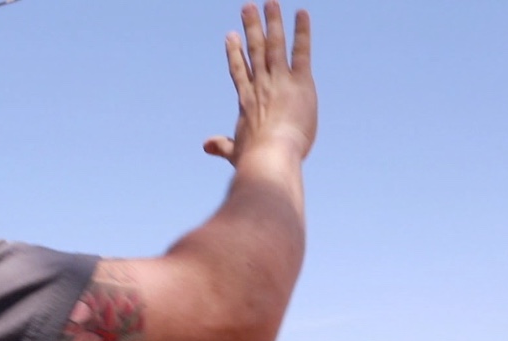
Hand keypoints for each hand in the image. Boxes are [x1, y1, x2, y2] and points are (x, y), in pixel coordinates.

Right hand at [203, 1, 316, 165]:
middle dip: (251, 28)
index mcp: (246, 101)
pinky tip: (302, 14)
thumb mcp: (236, 152)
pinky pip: (301, 52)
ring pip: (274, 45)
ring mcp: (278, 80)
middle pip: (255, 50)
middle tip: (248, 8)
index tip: (230, 36)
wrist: (270, 154)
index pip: (239, 71)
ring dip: (272, 21)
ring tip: (270, 2)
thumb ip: (222, 146)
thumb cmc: (254, 158)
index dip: (234, 53)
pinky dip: (301, 32)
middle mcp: (260, 85)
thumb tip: (205, 146)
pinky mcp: (299, 82)